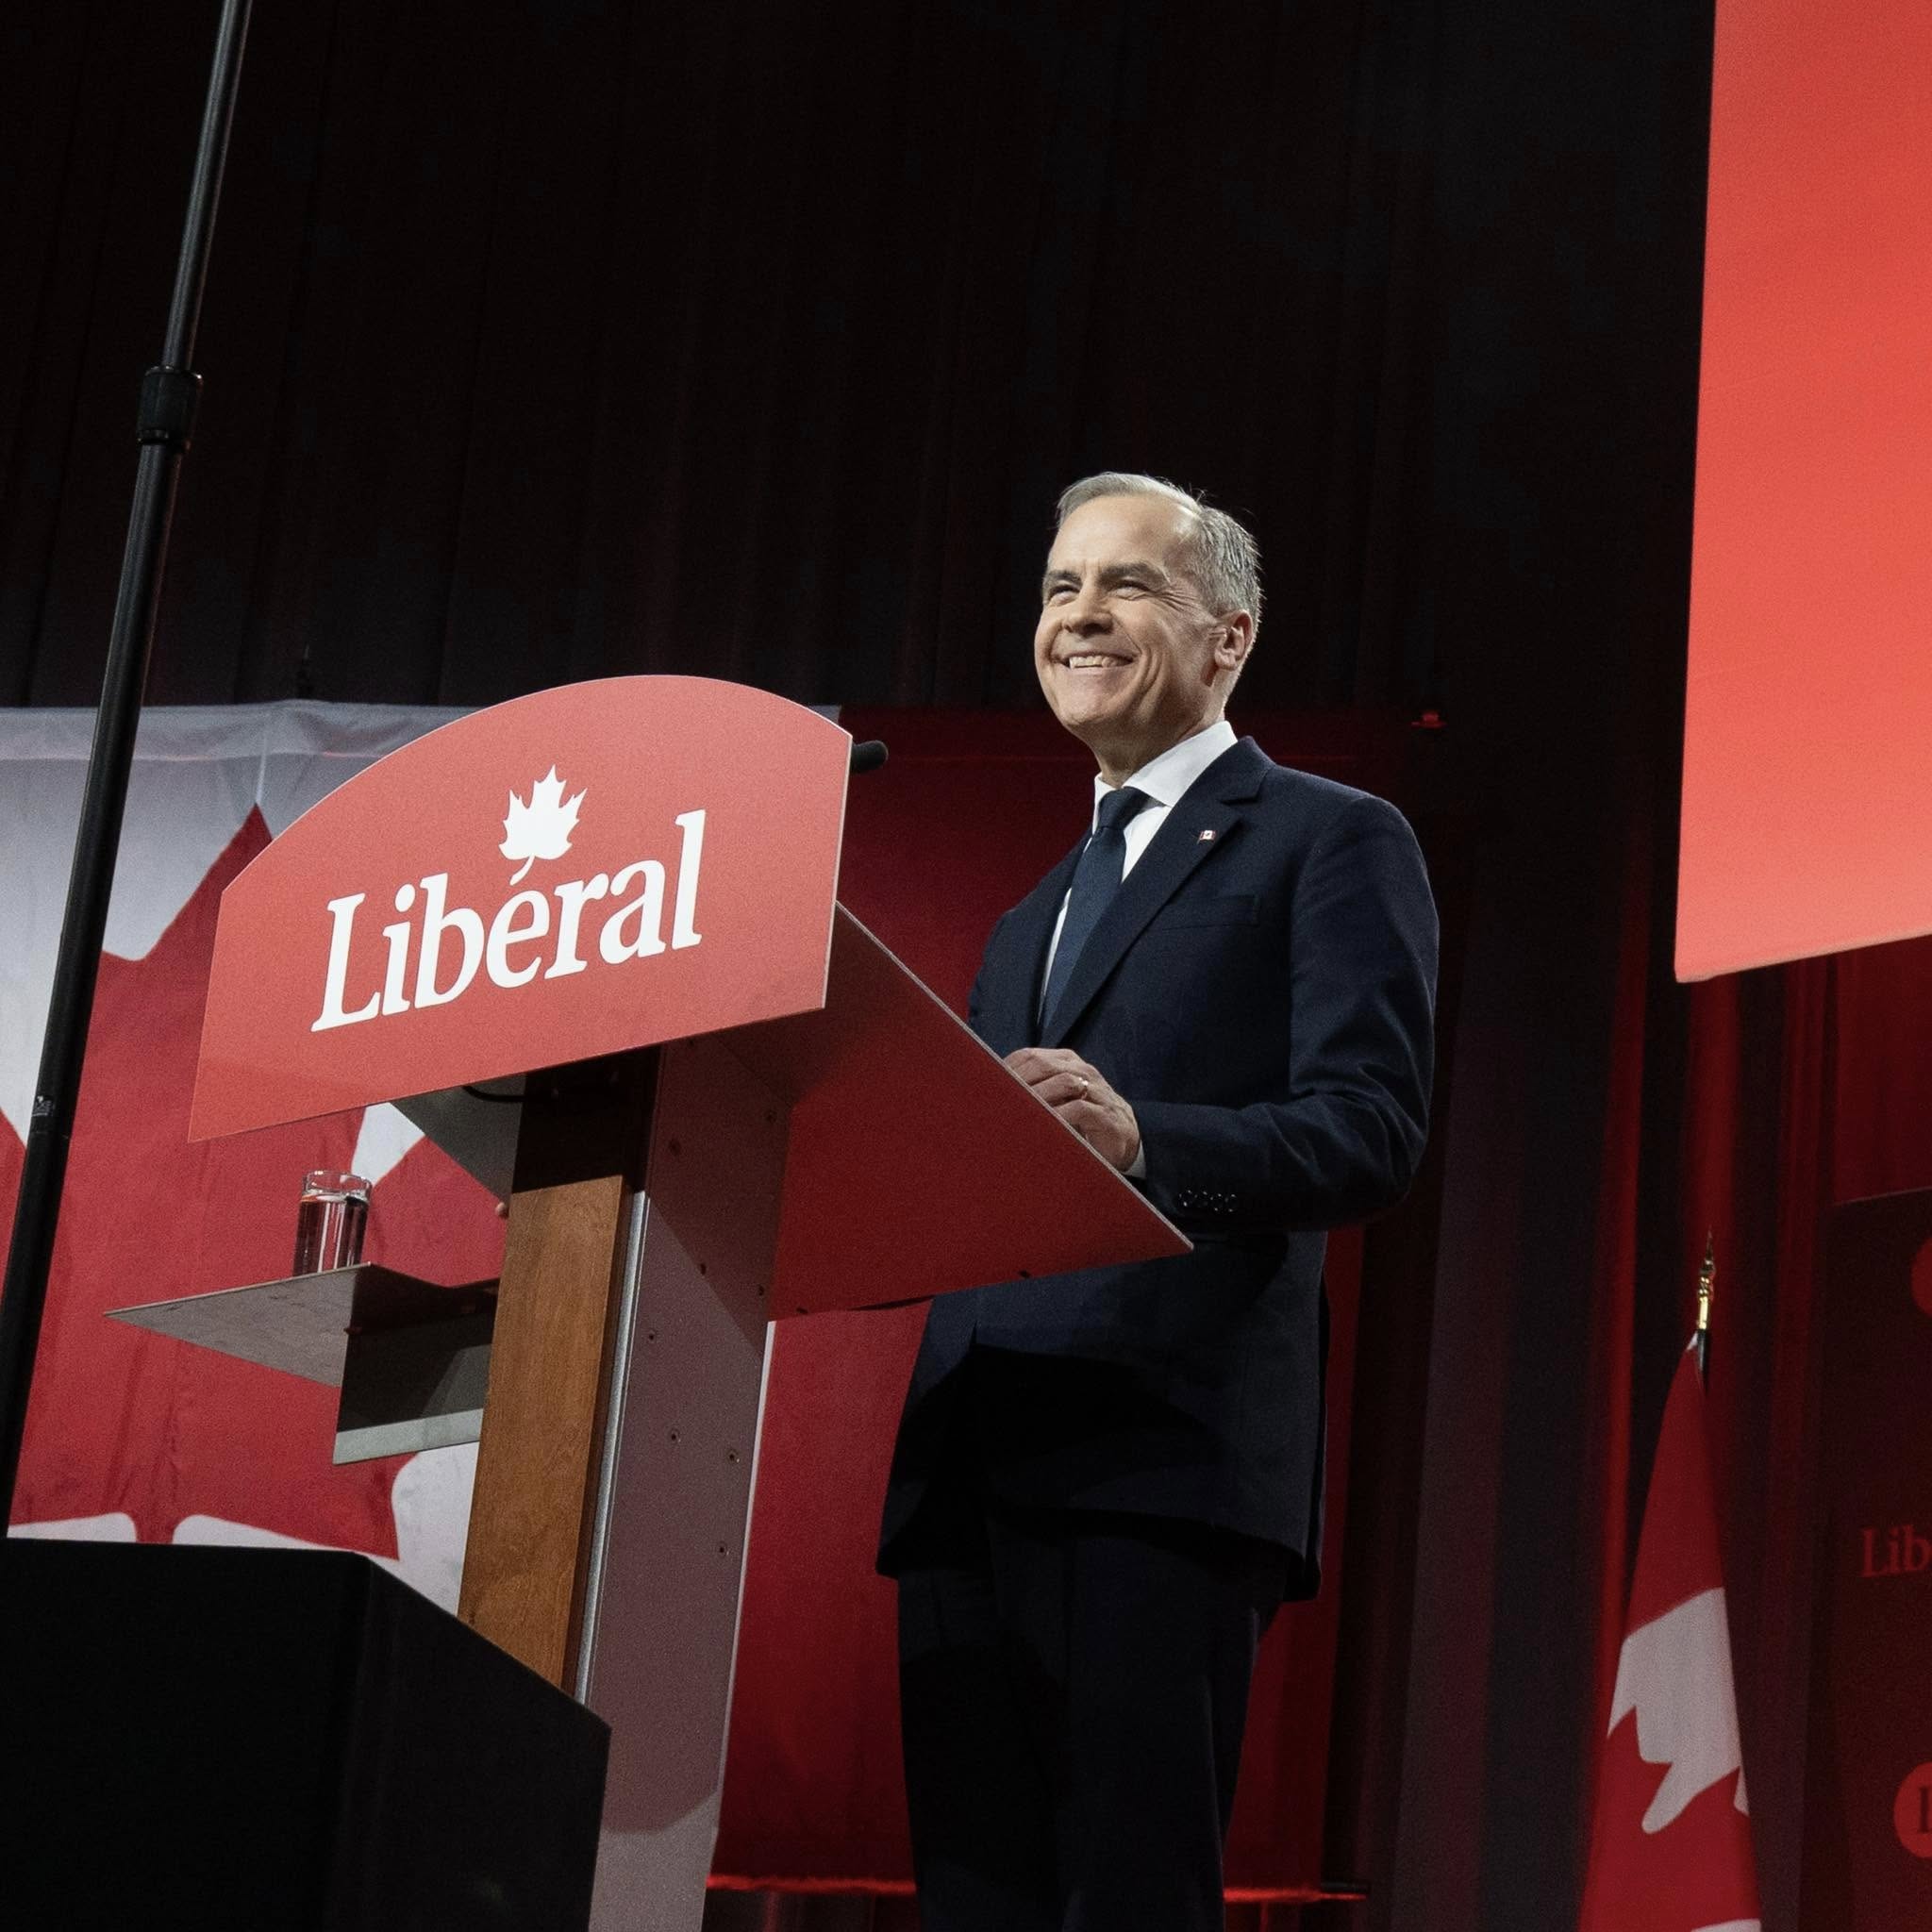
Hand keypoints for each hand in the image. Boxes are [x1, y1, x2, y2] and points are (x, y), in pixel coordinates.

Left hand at [1004, 1047, 1139, 1171]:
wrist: (1126, 1137)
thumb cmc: (1082, 1118)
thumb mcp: (1057, 1098)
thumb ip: (1034, 1089)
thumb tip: (993, 1090)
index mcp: (1067, 1062)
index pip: (1030, 1055)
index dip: (1008, 1069)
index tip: (988, 1086)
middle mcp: (1082, 1071)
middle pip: (1044, 1065)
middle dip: (1019, 1081)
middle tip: (999, 1100)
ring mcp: (1097, 1091)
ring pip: (1063, 1082)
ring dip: (1037, 1097)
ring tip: (1018, 1112)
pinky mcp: (1106, 1115)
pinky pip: (1080, 1109)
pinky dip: (1059, 1116)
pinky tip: (1044, 1125)